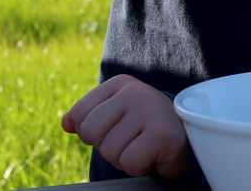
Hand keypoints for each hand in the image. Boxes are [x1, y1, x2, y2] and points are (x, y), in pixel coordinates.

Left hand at [62, 74, 188, 179]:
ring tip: (143, 147)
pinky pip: (130, 162)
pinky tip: (153, 155)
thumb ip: (87, 117)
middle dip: (107, 146)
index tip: (116, 129)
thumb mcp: (113, 117)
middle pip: (91, 132)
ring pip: (109, 150)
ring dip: (123, 159)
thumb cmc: (143, 128)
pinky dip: (138, 167)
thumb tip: (66, 123)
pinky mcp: (163, 134)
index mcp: (120, 83)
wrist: (184, 138)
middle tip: (130, 141)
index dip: (92, 132)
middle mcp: (135, 91)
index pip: (79, 114)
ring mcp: (150, 110)